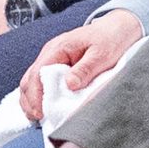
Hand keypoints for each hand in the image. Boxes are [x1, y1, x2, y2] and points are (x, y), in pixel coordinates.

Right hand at [18, 9, 143, 122]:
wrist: (119, 27)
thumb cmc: (111, 38)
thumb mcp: (102, 54)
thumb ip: (85, 69)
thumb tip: (69, 85)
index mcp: (58, 48)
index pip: (37, 73)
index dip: (35, 96)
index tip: (40, 114)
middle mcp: (50, 53)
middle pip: (29, 79)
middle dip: (30, 101)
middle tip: (39, 120)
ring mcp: (52, 60)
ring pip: (32, 82)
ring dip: (32, 100)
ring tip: (40, 118)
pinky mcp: (58, 66)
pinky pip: (42, 83)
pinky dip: (40, 96)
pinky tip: (45, 109)